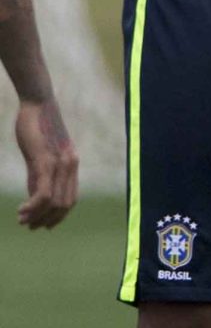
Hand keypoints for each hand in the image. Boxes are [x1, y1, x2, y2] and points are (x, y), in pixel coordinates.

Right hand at [15, 97, 78, 228]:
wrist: (37, 102)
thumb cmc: (36, 128)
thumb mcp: (39, 155)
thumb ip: (38, 177)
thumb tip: (34, 201)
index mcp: (71, 164)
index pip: (71, 199)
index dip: (58, 216)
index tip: (41, 225)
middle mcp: (70, 165)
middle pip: (65, 205)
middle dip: (47, 220)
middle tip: (29, 225)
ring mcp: (59, 163)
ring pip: (55, 202)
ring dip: (37, 217)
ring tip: (22, 219)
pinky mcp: (45, 160)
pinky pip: (44, 193)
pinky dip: (33, 207)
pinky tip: (21, 210)